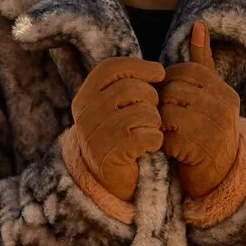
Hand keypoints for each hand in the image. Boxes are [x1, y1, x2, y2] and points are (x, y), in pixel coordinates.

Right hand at [70, 56, 165, 202]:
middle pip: (132, 88)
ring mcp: (97, 132)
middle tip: (152, 114)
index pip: (111, 68)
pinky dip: (156, 141)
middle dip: (152, 99)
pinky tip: (149, 146)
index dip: (138, 66)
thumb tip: (159, 70)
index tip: (160, 73)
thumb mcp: (113, 108)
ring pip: (145, 111)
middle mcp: (86, 112)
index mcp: (85, 97)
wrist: (107, 179)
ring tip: (148, 131)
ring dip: (155, 122)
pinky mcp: (112, 152)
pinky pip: (149, 135)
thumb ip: (126, 86)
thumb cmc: (118, 137)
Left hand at [160, 21, 240, 197]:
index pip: (182, 72)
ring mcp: (215, 128)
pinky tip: (171, 150)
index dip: (169, 87)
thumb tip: (199, 23)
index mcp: (223, 90)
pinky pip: (167, 137)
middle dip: (163, 107)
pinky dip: (162, 145)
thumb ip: (201, 60)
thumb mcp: (207, 93)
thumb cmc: (206, 127)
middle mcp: (224, 106)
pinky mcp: (201, 150)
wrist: (219, 175)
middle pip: (172, 92)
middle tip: (169, 122)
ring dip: (161, 126)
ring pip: (167, 113)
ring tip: (171, 135)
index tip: (173, 103)